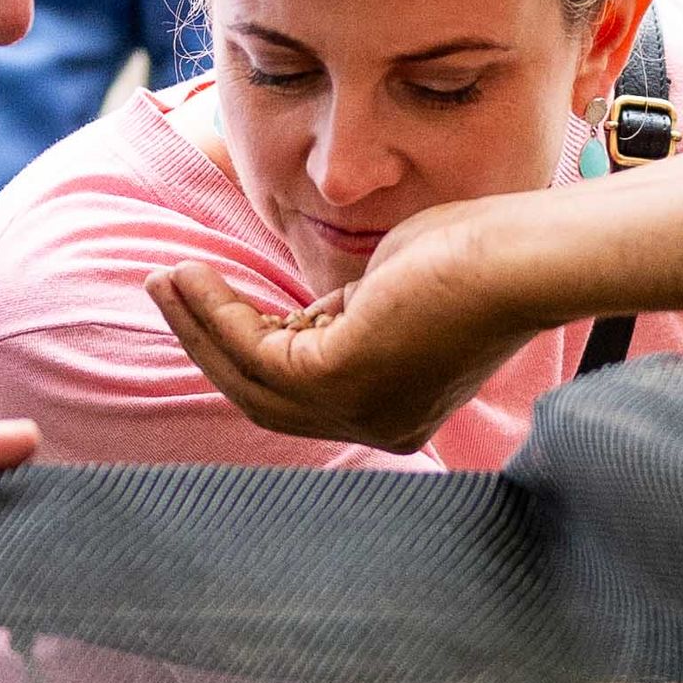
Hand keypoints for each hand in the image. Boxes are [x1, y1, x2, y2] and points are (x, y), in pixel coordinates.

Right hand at [147, 207, 539, 453]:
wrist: (516, 257)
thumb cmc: (472, 256)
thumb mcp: (387, 291)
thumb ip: (341, 312)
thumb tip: (301, 315)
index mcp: (391, 410)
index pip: (297, 393)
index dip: (243, 348)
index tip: (205, 301)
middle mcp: (375, 427)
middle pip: (262, 397)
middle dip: (206, 342)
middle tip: (165, 289)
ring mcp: (359, 412)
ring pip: (251, 381)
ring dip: (200, 326)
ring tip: (167, 279)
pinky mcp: (342, 380)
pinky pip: (257, 353)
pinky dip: (218, 316)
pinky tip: (196, 279)